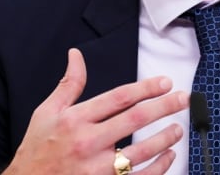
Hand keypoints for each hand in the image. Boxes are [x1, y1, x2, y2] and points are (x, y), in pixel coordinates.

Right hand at [3, 48, 188, 173]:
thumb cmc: (37, 149)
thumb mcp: (47, 112)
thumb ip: (68, 84)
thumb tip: (76, 55)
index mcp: (76, 120)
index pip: (119, 98)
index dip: (146, 88)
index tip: (164, 83)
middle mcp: (88, 143)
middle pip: (136, 119)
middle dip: (164, 106)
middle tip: (182, 98)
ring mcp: (98, 169)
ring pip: (142, 151)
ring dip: (165, 137)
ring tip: (178, 128)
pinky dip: (159, 167)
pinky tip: (168, 156)